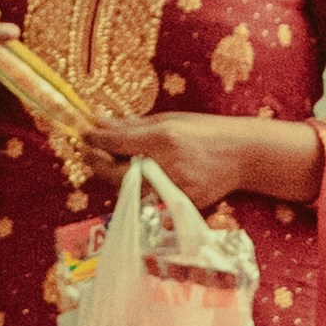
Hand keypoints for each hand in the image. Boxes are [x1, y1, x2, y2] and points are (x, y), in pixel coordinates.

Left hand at [78, 106, 254, 212]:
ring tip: (109, 160)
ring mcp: (172, 189)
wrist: (242, 155)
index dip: (94, 138)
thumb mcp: (169, 120)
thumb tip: (98, 120)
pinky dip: (135, 188)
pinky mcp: (178, 205)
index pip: (116, 142)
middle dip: (96, 161)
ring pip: (128, 189)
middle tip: (88, 150)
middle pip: (115, 172)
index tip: (83, 133)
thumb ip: (132, 125)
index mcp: (163, 139)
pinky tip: (134, 175)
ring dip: (113, 176)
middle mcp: (166, 166)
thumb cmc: (205, 131)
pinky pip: (146, 200)